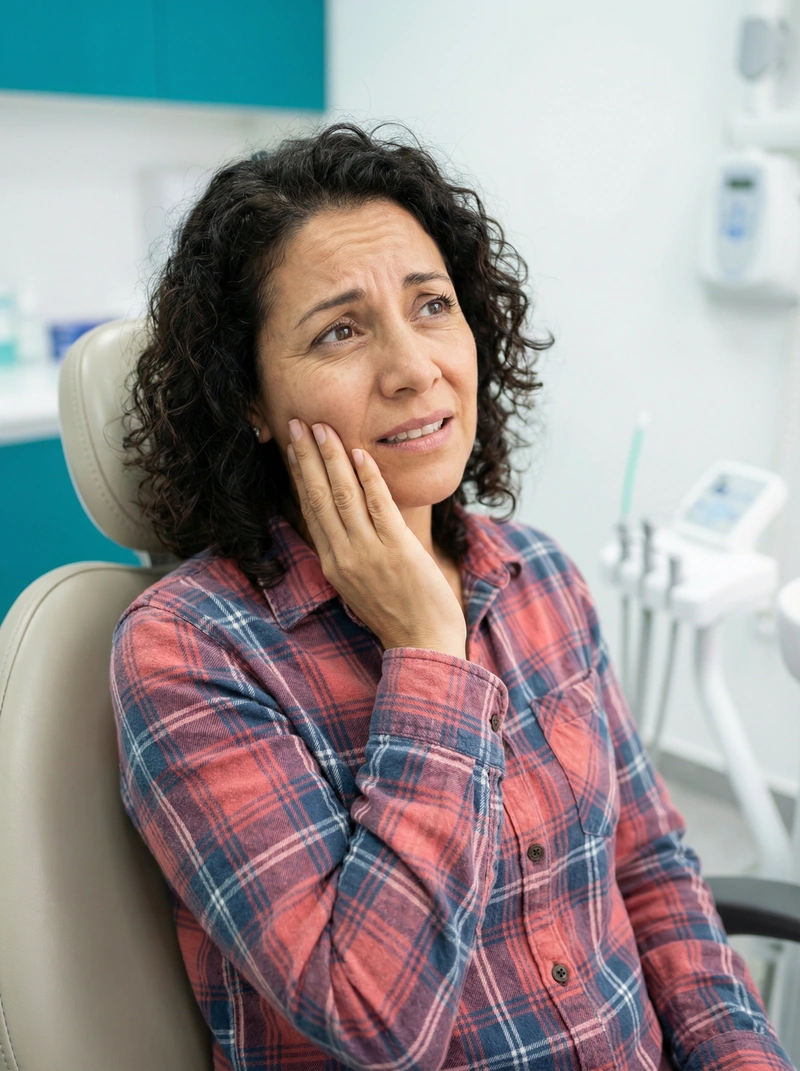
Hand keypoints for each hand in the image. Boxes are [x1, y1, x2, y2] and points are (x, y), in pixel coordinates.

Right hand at [286, 419, 466, 659]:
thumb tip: (349, 521)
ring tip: (323, 428)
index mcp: (332, 564)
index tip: (292, 447)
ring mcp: (369, 554)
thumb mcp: (362, 584)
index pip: (310, 510)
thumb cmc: (398, 614)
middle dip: (307, 458)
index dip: (300, 475)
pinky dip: (368, 479)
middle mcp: (344, 557)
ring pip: (344, 497)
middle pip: (319, 497)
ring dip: (332, 459)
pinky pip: (379, 508)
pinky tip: (360, 455)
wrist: (423, 645)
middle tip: (297, 423)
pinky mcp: (398, 551)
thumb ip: (351, 552)